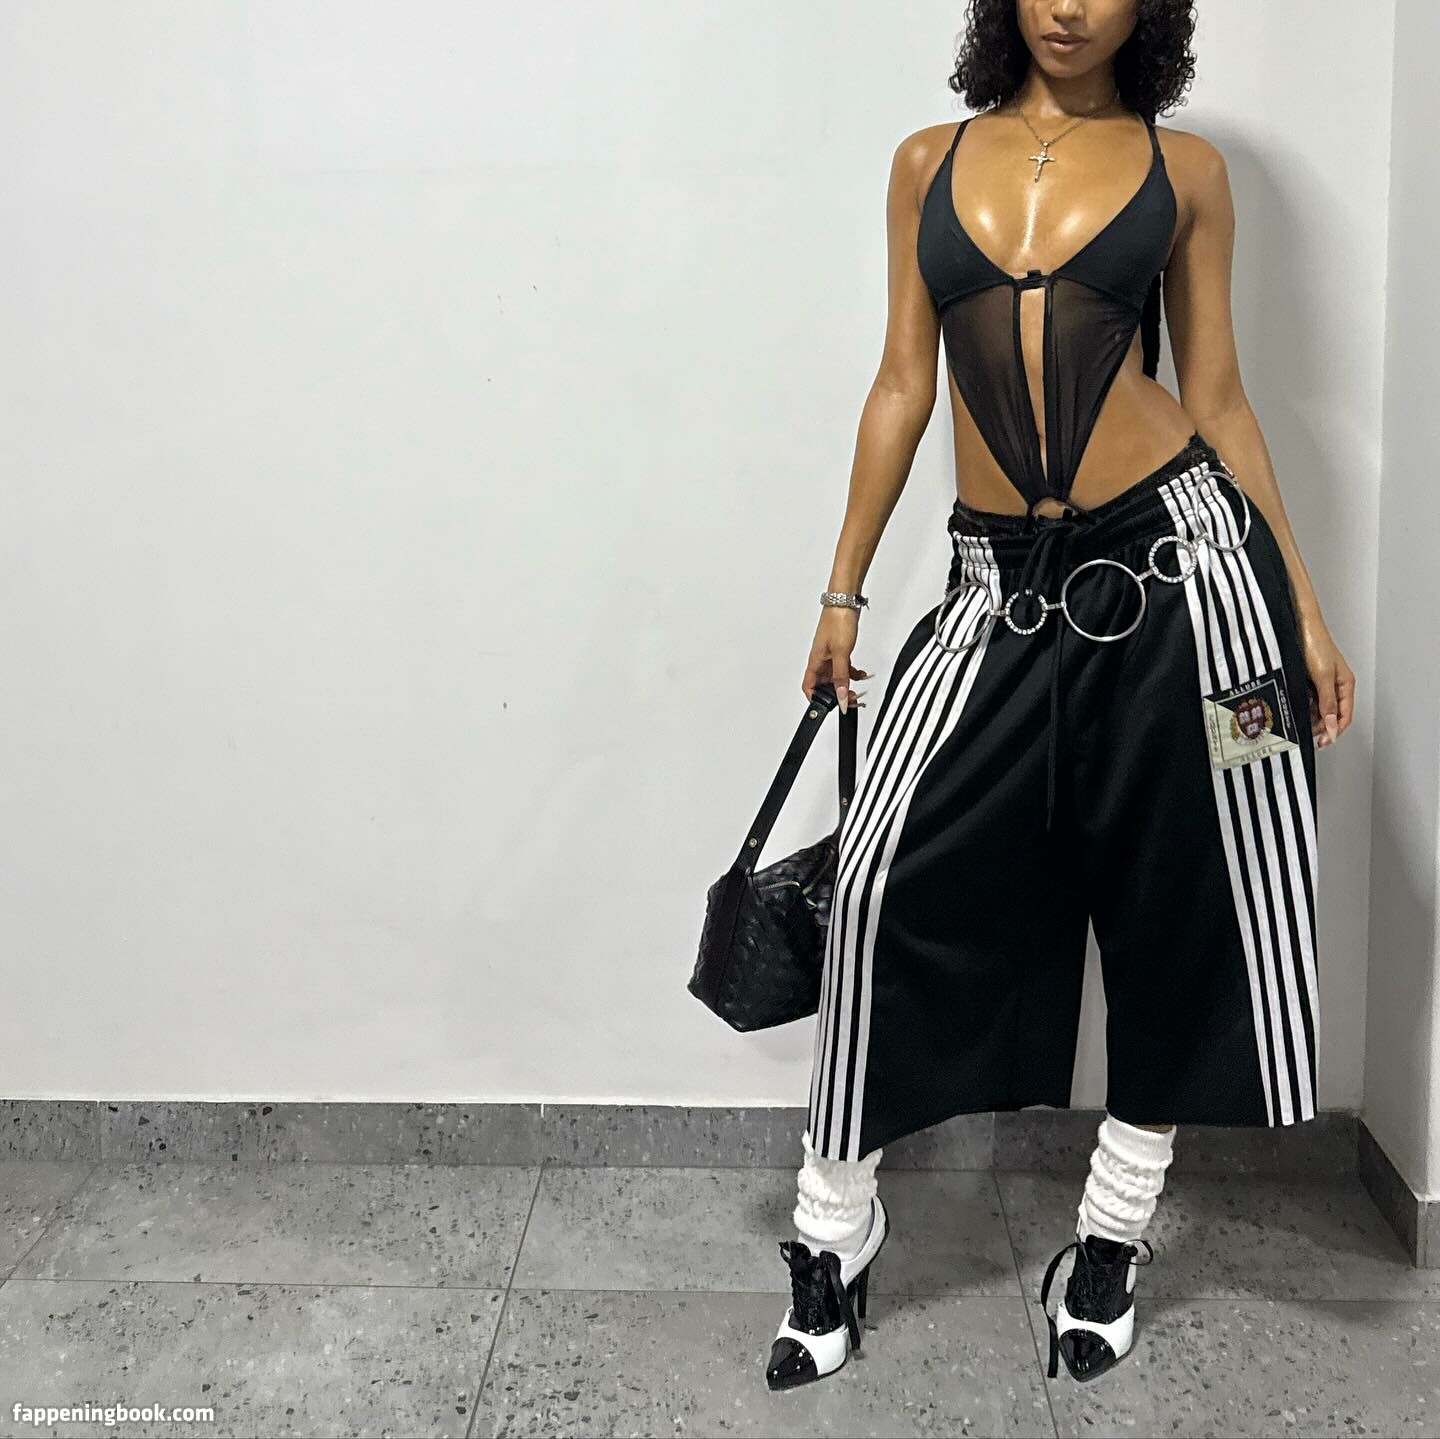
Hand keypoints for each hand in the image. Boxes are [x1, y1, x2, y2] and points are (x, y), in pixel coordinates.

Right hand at [803, 607, 871, 711]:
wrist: (845, 601)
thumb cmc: (837, 620)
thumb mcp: (841, 653)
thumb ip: (841, 677)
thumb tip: (840, 697)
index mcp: (815, 661)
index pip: (809, 687)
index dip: (816, 700)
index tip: (829, 707)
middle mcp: (820, 659)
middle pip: (824, 684)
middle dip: (836, 694)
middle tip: (849, 699)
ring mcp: (830, 654)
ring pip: (835, 676)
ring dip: (846, 684)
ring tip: (856, 689)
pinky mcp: (839, 648)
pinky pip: (843, 667)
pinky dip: (852, 673)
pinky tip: (860, 674)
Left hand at [1300, 612, 1354, 748]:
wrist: (1299, 625)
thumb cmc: (1315, 644)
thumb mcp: (1323, 677)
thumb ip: (1328, 703)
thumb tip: (1332, 727)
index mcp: (1346, 684)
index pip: (1345, 716)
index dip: (1335, 731)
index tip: (1324, 742)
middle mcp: (1335, 684)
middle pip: (1332, 714)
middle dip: (1322, 727)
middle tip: (1310, 738)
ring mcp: (1321, 682)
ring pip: (1319, 708)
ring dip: (1312, 719)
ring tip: (1301, 727)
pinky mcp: (1308, 678)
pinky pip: (1309, 699)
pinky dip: (1304, 708)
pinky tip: (1295, 713)